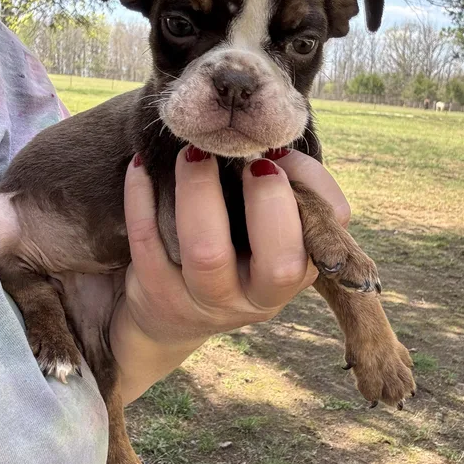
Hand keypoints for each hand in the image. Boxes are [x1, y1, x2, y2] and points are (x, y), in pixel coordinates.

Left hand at [110, 147, 349, 402]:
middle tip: (248, 159)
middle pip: (278, 262)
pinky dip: (141, 197)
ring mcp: (205, 302)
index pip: (323, 242)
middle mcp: (256, 298)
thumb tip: (272, 145)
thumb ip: (280, 197)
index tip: (279, 155)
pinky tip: (140, 167)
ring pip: (206, 252)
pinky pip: (147, 241)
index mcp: (293, 276)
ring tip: (192, 153)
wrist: (171, 317)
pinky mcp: (157, 295)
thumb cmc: (231, 257)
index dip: (311, 193)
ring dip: (199, 191)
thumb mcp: (265, 238)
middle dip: (268, 200)